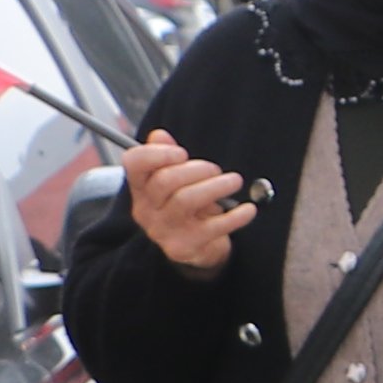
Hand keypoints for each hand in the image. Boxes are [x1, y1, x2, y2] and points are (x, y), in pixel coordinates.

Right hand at [117, 130, 257, 277]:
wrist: (197, 246)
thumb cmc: (189, 205)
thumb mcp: (177, 179)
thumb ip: (169, 157)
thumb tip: (159, 135)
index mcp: (140, 187)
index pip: (134, 163)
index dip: (156, 153)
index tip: (182, 152)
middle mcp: (145, 209)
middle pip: (164, 181)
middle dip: (196, 169)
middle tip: (215, 169)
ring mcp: (162, 230)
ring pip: (185, 200)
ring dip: (215, 187)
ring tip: (234, 182)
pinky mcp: (183, 247)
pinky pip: (211, 227)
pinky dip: (235, 216)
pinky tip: (248, 209)